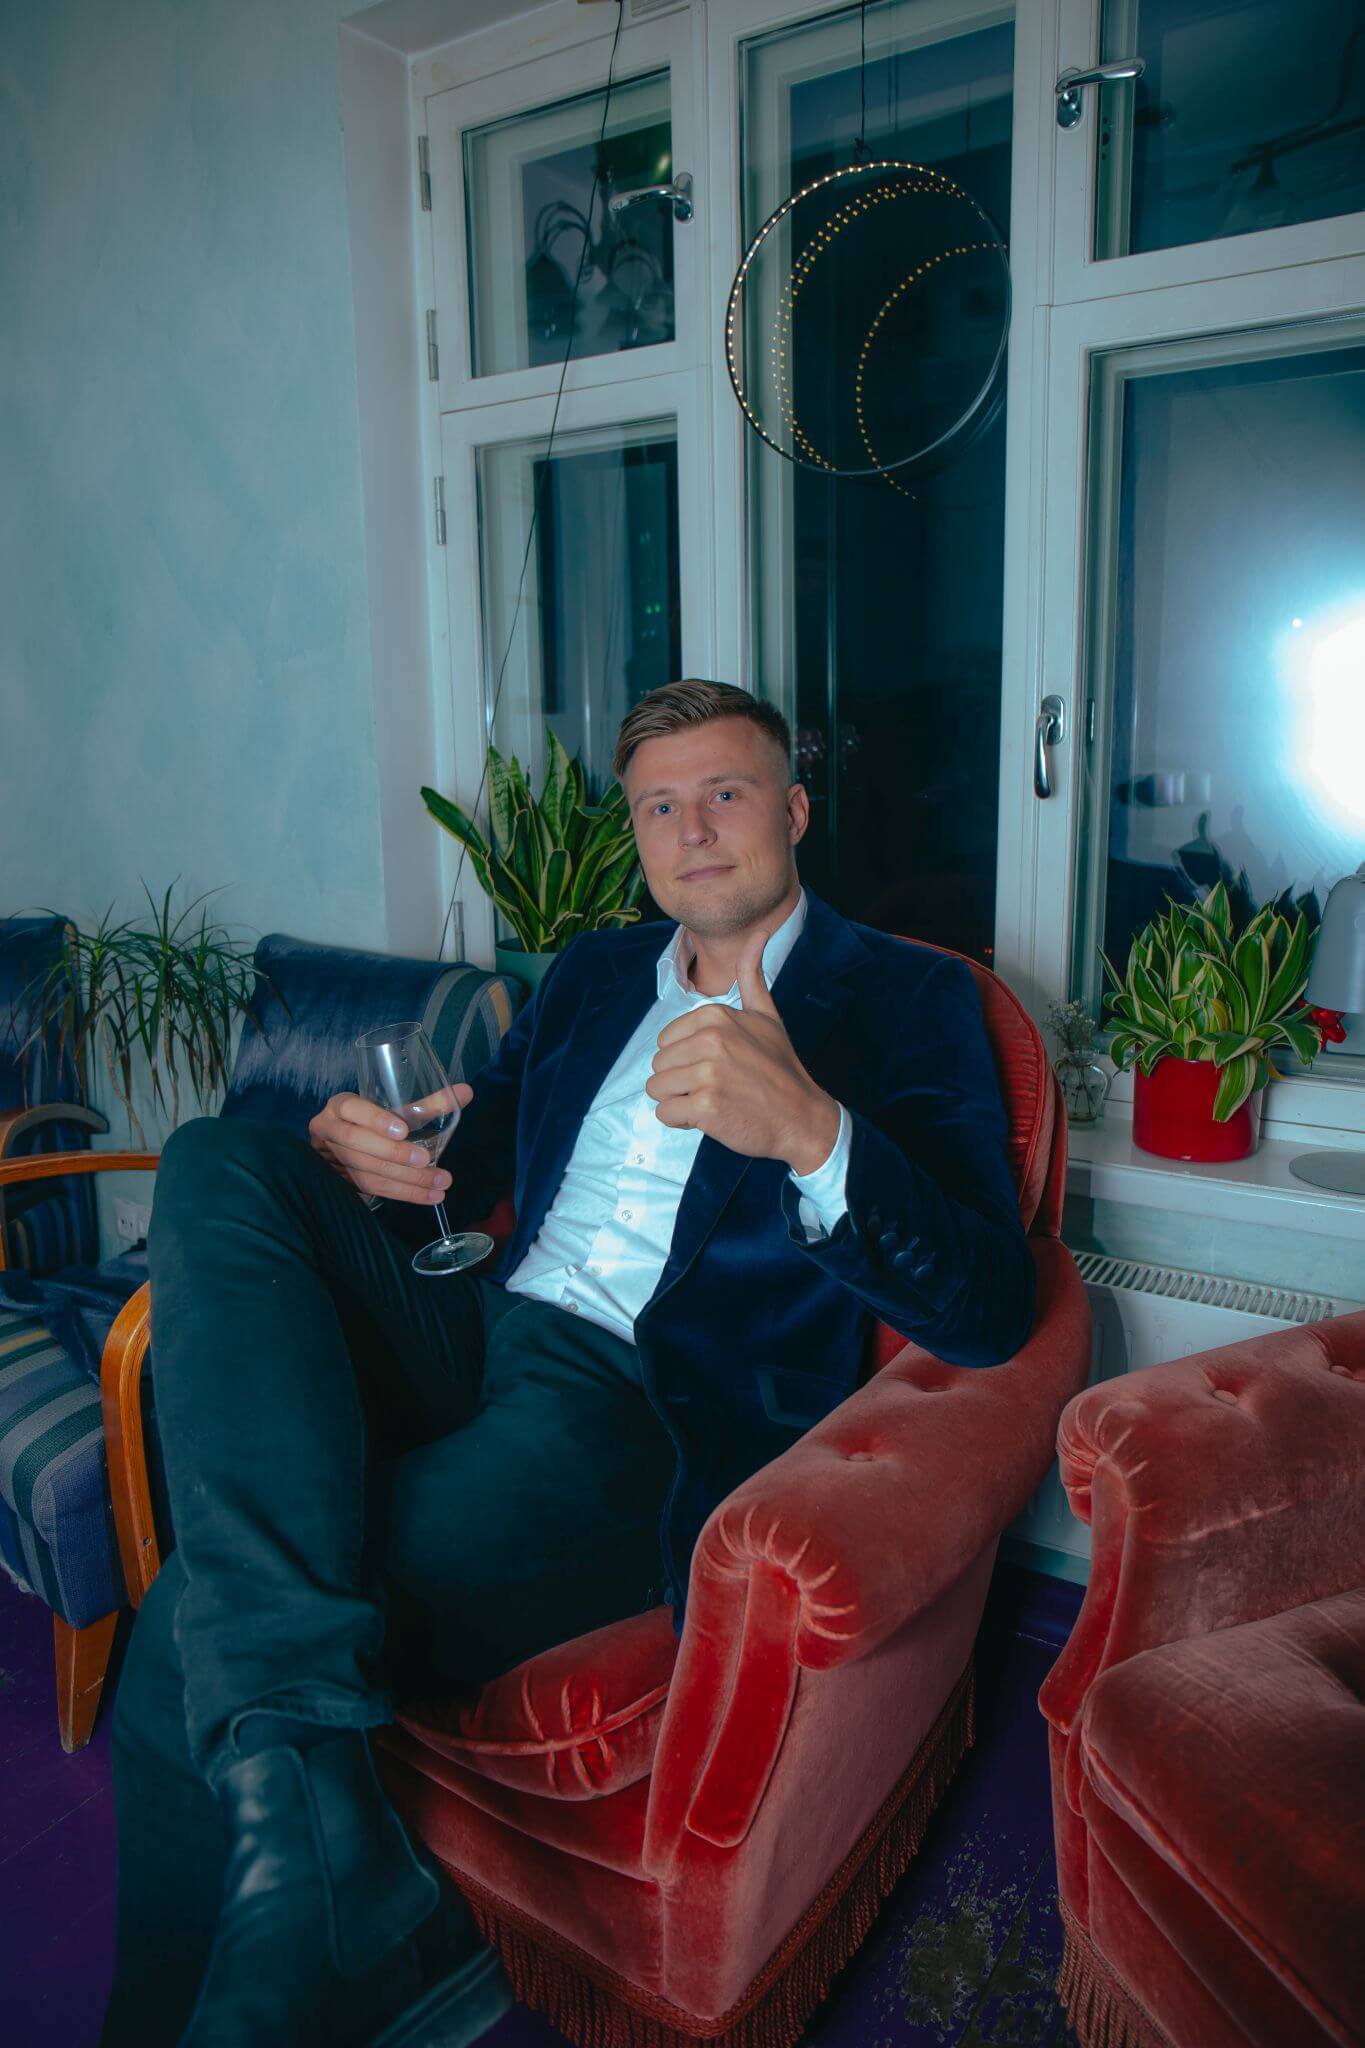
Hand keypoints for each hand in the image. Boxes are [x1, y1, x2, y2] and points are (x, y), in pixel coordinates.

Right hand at [308, 1086, 471, 1204]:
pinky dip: (405, 1193)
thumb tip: (465, 1091)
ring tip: (439, 1184)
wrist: (343, 1149)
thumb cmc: (375, 1123)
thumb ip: (428, 1104)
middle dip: (396, 1155)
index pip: (353, 1109)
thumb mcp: (396, 1110)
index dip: (376, 1120)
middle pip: (359, 1144)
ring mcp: (332, 1159)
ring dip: (406, 1180)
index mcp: (340, 1106)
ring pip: (367, 1171)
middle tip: (426, 1161)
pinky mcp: (341, 1183)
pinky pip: (373, 1190)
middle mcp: (330, 1130)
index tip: (403, 1130)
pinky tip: (429, 1196)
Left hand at [648, 930, 839, 1172]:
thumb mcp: (766, 1015)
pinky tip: (711, 1116)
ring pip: (657, 1089)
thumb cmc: (779, 1068)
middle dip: (680, 1080)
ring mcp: (707, 1073)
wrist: (802, 1116)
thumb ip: (752, 975)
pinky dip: (682, 1121)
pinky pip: (665, 1113)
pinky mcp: (705, 1105)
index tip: (719, 1065)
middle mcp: (710, 1040)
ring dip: (679, 1100)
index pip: (665, 1040)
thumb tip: (759, 932)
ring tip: (714, 1099)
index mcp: (715, 1015)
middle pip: (658, 1065)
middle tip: (718, 1086)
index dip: (686, 1058)